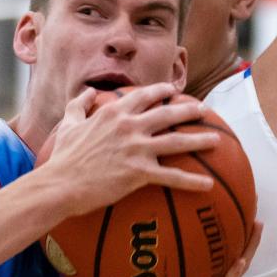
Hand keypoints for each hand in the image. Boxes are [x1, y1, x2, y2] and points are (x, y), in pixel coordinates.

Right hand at [45, 84, 219, 213]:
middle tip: (204, 111)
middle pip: (168, 114)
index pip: (144, 95)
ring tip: (217, 141)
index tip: (174, 90)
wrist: (60, 183)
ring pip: (177, 142)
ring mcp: (136, 148)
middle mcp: (129, 126)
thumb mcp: (68, 124)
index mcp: (114, 112)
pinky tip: (208, 185)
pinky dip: (192, 181)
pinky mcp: (139, 173)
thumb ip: (79, 105)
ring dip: (200, 140)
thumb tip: (88, 92)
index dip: (162, 91)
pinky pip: (172, 177)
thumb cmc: (62, 157)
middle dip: (189, 110)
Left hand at [123, 222, 262, 276]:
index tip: (243, 212)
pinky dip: (231, 275)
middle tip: (258, 217)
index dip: (237, 235)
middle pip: (238, 260)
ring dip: (247, 251)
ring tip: (256, 230)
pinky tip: (240, 261)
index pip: (226, 254)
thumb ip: (165, 250)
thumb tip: (160, 219)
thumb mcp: (159, 266)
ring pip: (236, 271)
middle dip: (249, 239)